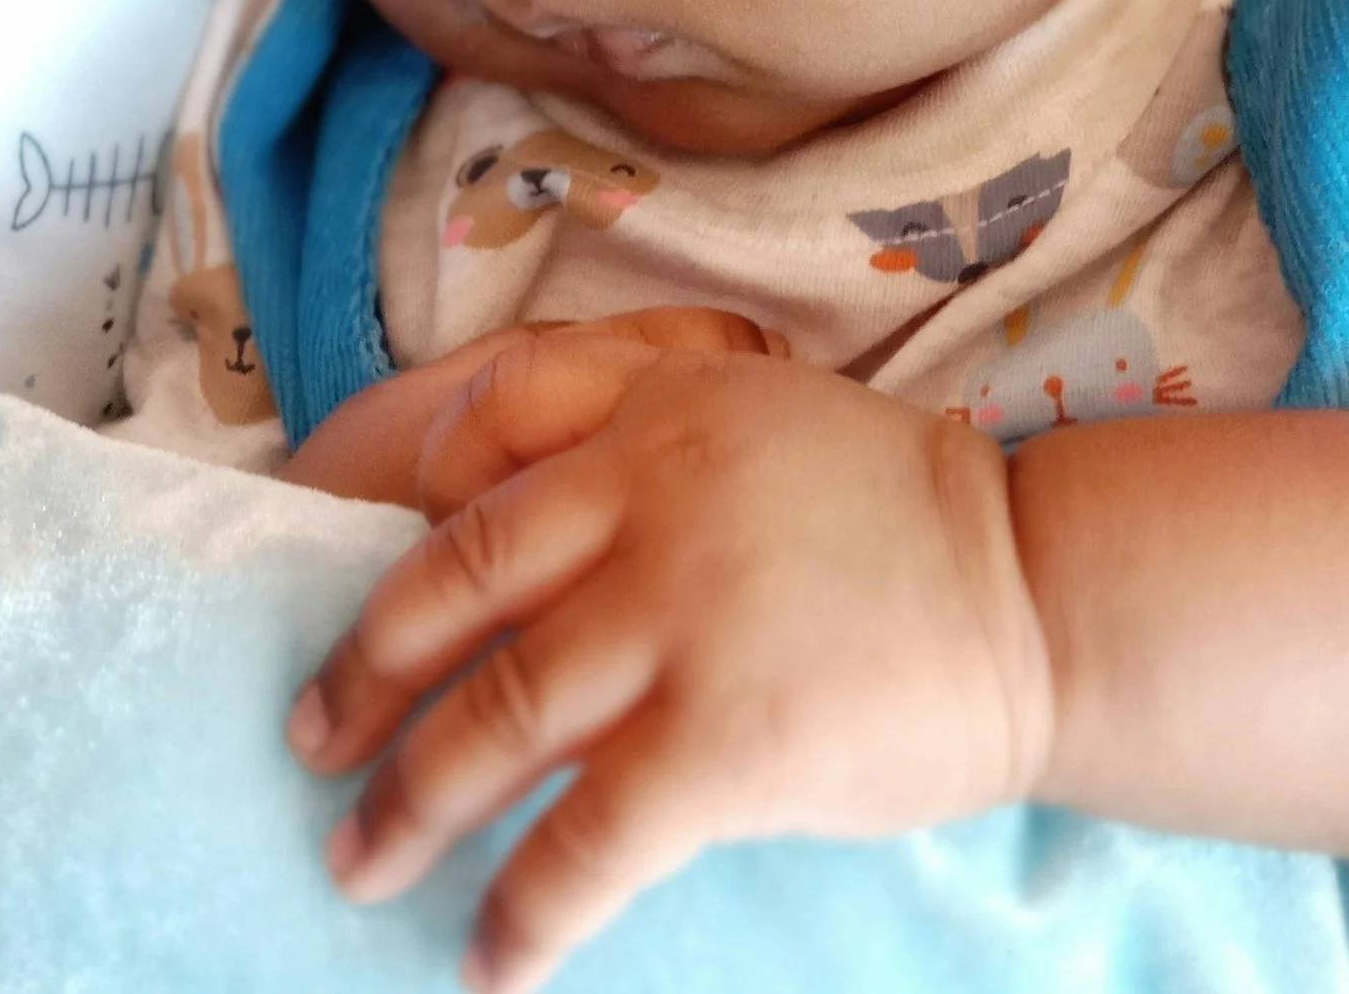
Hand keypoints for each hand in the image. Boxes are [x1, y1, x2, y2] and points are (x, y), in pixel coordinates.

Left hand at [285, 332, 1055, 990]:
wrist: (1034, 593)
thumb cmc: (902, 515)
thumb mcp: (768, 415)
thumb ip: (649, 444)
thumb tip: (521, 560)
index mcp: (658, 410)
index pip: (481, 441)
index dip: (405, 520)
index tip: (373, 598)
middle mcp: (647, 498)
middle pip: (451, 588)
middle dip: (363, 678)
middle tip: (313, 743)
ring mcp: (679, 618)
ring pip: (492, 720)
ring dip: (407, 806)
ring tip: (361, 862)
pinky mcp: (719, 742)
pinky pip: (581, 843)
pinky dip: (521, 914)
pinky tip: (491, 965)